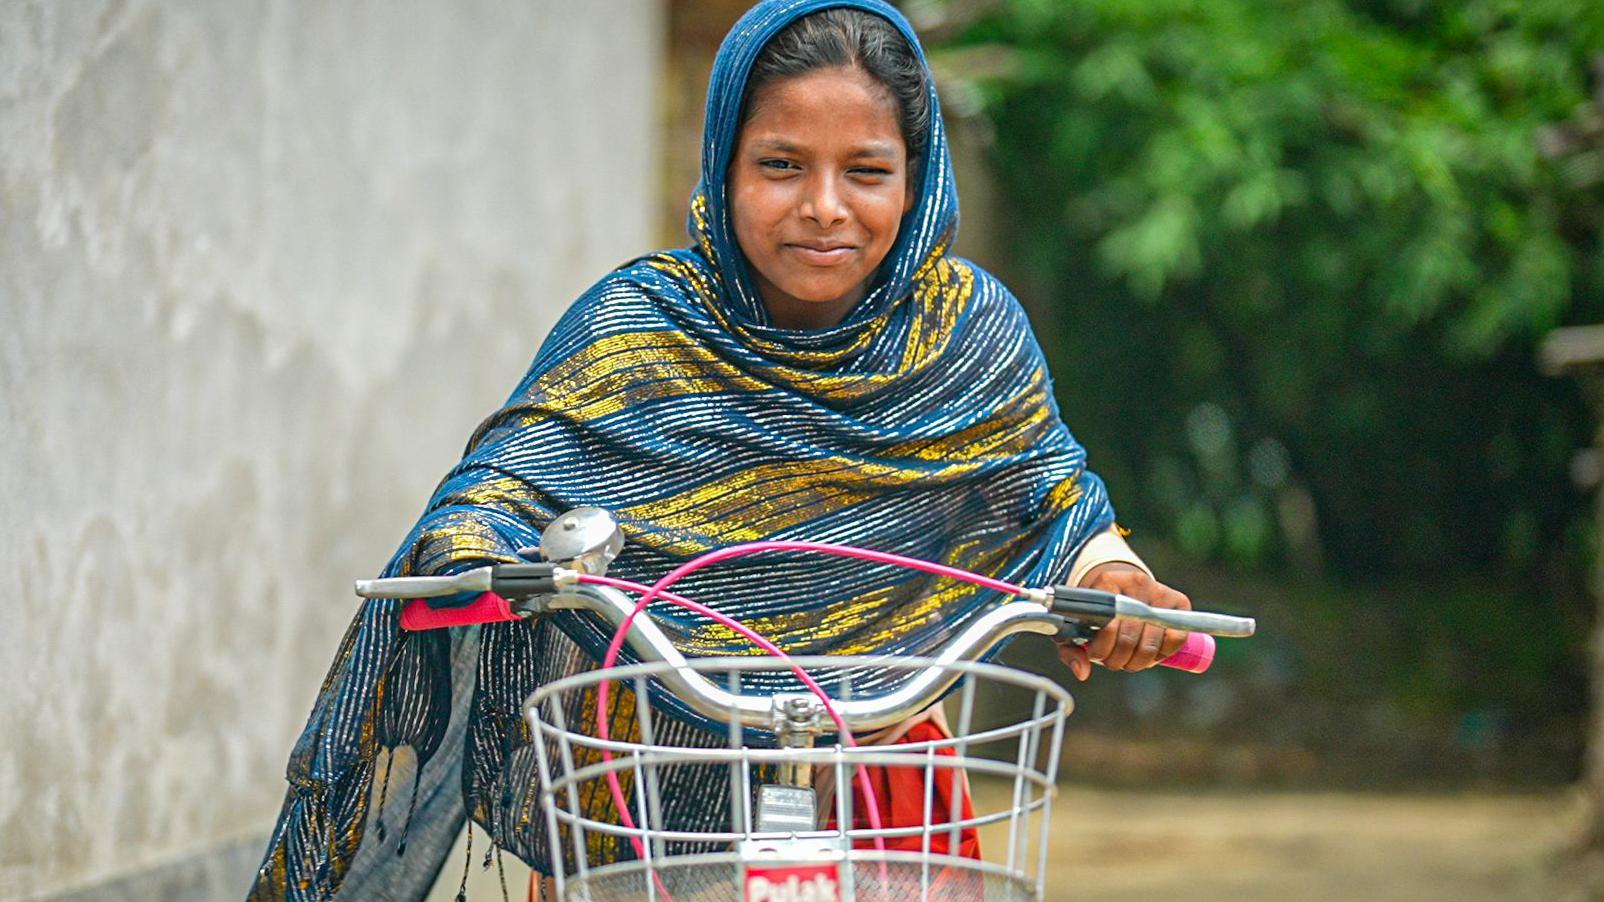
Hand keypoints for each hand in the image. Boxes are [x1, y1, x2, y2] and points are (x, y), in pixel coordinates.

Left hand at [1054, 562, 1191, 680]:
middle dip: (1117, 659)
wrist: (1122, 587)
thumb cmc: (1096, 612)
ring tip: (1126, 660)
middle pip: (1129, 637)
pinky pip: (1176, 640)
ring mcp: (1160, 592)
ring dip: (1137, 662)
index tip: (1095, 654)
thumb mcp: (1075, 625)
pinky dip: (1161, 655)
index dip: (1102, 646)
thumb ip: (1071, 649)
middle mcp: (1137, 583)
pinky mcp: (1180, 602)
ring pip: (1151, 644)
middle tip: (1110, 661)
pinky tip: (1148, 653)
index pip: (1109, 622)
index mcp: (1107, 582)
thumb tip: (1082, 672)